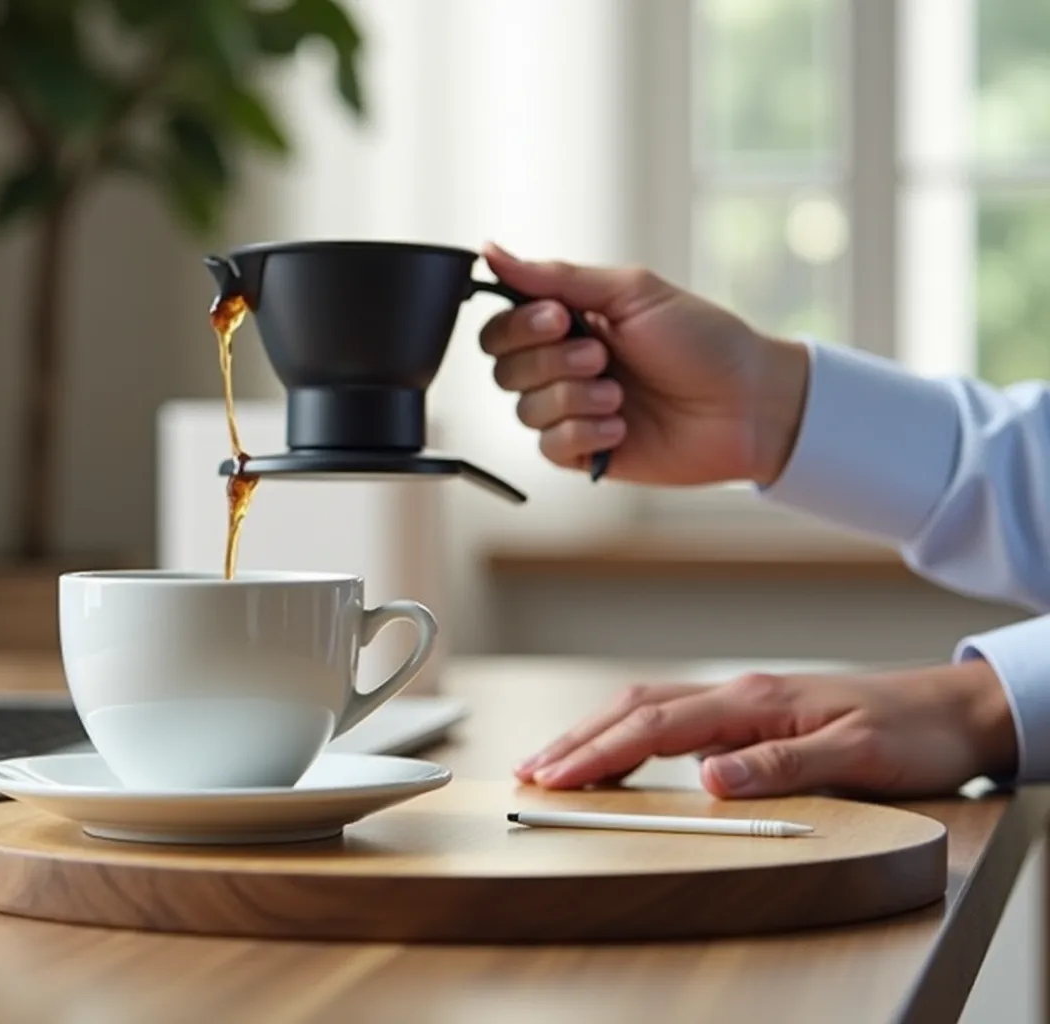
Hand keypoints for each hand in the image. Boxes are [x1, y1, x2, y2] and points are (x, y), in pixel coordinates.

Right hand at [478, 242, 811, 486]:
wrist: (750, 404)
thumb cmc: (703, 342)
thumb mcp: (631, 292)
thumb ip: (556, 276)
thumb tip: (490, 251)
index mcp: (570, 323)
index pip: (502, 327)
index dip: (520, 326)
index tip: (561, 320)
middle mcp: (563, 366)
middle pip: (504, 369)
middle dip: (551, 363)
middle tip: (602, 357)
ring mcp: (573, 410)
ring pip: (524, 410)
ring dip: (574, 399)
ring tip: (621, 397)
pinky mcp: (585, 452)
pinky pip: (549, 446)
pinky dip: (585, 433)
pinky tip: (623, 428)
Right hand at [514, 662, 1018, 799]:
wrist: (952, 711)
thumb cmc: (910, 732)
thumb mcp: (857, 756)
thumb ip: (781, 765)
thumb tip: (709, 778)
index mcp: (753, 701)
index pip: (656, 725)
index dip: (599, 752)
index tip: (555, 777)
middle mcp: (738, 694)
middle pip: (636, 709)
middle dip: (577, 740)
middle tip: (529, 770)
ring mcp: (742, 702)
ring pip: (647, 708)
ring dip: (596, 734)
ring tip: (555, 762)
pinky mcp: (750, 715)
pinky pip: (672, 719)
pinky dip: (630, 734)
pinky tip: (617, 753)